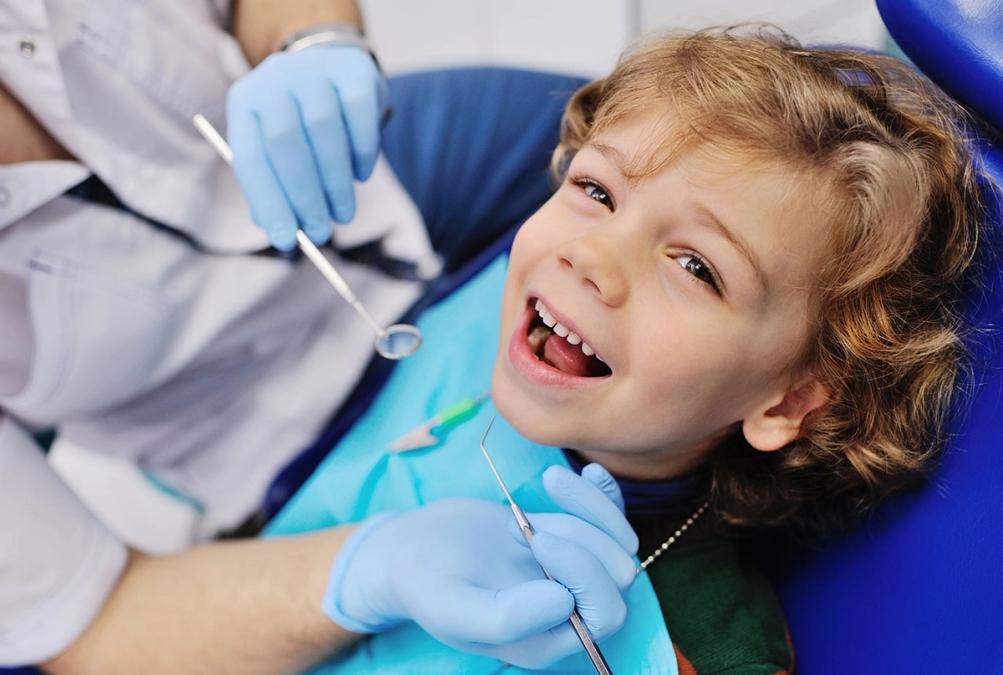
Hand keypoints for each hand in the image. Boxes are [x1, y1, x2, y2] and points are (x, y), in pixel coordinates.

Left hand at [226, 45, 384, 249]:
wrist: (332, 68)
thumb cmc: (300, 124)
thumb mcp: (277, 150)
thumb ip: (274, 187)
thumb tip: (282, 233)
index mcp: (245, 102)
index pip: (250, 157)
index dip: (268, 202)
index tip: (286, 241)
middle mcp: (273, 78)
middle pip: (285, 142)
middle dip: (304, 196)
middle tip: (320, 233)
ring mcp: (314, 69)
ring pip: (323, 131)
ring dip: (335, 183)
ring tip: (343, 214)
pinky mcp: (353, 70)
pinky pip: (359, 117)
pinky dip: (362, 154)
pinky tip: (361, 176)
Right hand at [323, 464, 639, 668]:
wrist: (412, 550)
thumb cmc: (426, 584)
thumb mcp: (453, 607)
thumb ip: (506, 618)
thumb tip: (565, 603)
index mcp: (548, 640)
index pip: (604, 613)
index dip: (584, 574)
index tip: (536, 538)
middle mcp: (569, 612)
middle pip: (618, 576)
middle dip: (580, 539)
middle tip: (517, 524)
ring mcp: (572, 573)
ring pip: (617, 542)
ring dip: (584, 511)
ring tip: (527, 503)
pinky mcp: (569, 539)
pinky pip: (609, 518)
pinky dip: (604, 494)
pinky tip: (588, 471)